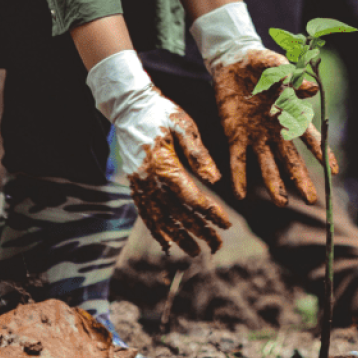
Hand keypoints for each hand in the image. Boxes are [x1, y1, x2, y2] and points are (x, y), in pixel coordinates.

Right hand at [86, 50, 230, 255]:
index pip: (192, 198)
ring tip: (196, 251)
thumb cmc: (161, 112)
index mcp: (164, 166)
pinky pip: (146, 212)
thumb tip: (215, 182)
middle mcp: (149, 181)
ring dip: (179, 237)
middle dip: (199, 231)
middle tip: (218, 245)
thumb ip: (199, 155)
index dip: (211, 213)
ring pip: (160, 219)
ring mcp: (139, 185)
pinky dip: (157, 230)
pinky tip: (167, 242)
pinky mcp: (135, 184)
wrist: (129, 106)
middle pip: (177, 214)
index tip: (227, 224)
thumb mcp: (184, 126)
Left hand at [190, 2, 333, 203]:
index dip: (321, 153)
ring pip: (266, 165)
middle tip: (311, 200)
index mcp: (289, 113)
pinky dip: (239, 176)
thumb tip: (311, 89)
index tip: (333, 172)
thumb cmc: (261, 63)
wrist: (233, 62)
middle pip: (290, 159)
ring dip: (273, 183)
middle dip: (301, 179)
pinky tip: (240, 195)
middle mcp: (275, 130)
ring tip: (281, 204)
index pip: (309, 137)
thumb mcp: (276, 66)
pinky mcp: (234, 135)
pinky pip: (238, 159)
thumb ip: (291, 78)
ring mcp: (255, 135)